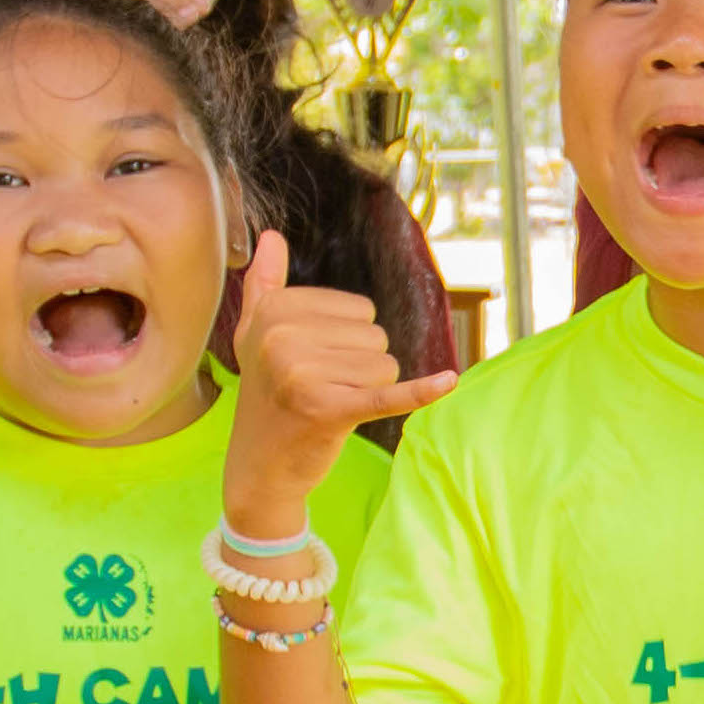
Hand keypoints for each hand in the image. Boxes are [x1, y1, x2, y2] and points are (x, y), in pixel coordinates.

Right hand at [222, 230, 454, 532]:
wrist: (259, 466)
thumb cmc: (266, 395)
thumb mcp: (255, 335)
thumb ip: (264, 284)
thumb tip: (272, 237)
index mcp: (273, 311)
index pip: (358, 309)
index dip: (346, 339)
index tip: (310, 362)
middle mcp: (284, 338)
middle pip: (375, 336)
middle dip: (360, 365)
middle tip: (321, 388)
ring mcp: (304, 374)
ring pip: (385, 367)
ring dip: (368, 390)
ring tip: (329, 404)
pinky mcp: (330, 410)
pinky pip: (389, 394)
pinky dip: (421, 392)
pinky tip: (448, 382)